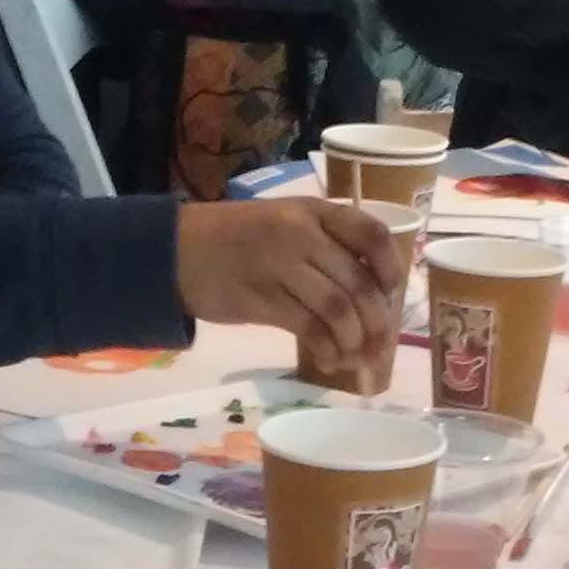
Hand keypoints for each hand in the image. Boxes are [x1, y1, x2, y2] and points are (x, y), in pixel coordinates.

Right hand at [179, 200, 400, 387]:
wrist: (175, 250)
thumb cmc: (236, 239)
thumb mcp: (284, 223)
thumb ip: (324, 246)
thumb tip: (371, 293)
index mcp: (313, 211)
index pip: (370, 233)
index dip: (391, 267)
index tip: (392, 292)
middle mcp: (300, 234)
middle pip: (359, 282)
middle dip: (378, 322)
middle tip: (380, 347)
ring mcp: (280, 265)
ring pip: (338, 308)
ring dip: (354, 340)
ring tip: (354, 357)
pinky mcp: (260, 298)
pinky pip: (309, 328)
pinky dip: (326, 348)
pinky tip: (329, 358)